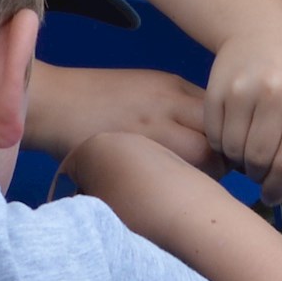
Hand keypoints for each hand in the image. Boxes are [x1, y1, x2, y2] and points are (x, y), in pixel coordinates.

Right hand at [24, 62, 220, 172]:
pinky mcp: (132, 153)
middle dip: (225, 161)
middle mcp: (168, 105)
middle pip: (220, 137)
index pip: (223, 116)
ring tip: (190, 187)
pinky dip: (177, 186)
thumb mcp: (146, 87)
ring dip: (205, 176)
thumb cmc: (97, 97)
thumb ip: (180, 107)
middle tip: (214, 178)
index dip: (230, 140)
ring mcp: (150, 130)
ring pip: (203, 158)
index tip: (226, 157)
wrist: (51, 100)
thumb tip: (213, 138)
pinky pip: (170, 175)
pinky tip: (166, 193)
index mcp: (174, 87)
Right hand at [205, 17, 281, 199]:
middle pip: (258, 159)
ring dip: (238, 162)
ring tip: (246, 153)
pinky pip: (214, 134)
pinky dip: (221, 145)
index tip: (272, 195)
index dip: (278, 187)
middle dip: (257, 175)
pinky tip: (232, 137)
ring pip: (233, 150)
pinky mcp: (215, 90)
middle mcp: (275, 95)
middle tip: (258, 173)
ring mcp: (242, 91)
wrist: (260, 28)